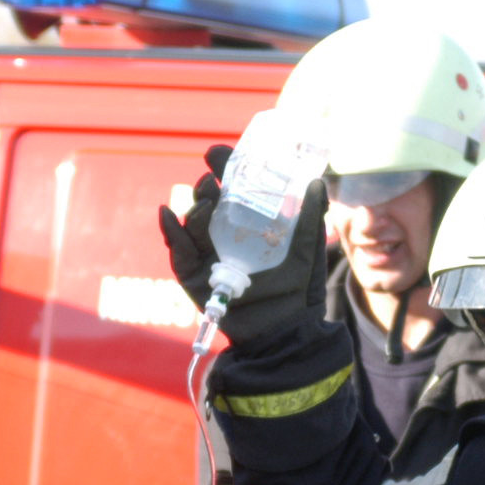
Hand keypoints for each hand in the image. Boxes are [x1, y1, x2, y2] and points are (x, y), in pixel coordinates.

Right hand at [157, 144, 330, 347]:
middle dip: (205, 187)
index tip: (218, 153)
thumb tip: (316, 182)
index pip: (230, 188)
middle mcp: (223, 235)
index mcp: (247, 224)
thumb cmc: (297, 291)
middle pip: (207, 203)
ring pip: (191, 225)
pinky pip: (178, 252)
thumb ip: (310, 218)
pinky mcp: (194, 277)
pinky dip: (171, 232)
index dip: (222, 169)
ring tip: (203, 201)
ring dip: (193, 208)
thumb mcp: (307, 250)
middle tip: (210, 178)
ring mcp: (206, 256)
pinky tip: (168, 214)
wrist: (284, 330)